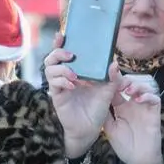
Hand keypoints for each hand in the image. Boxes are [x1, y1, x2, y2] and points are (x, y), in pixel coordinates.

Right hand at [44, 33, 121, 157]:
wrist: (90, 128)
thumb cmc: (97, 108)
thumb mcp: (108, 91)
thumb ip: (112, 77)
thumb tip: (114, 62)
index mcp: (77, 70)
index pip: (64, 53)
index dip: (60, 42)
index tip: (63, 35)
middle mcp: (66, 75)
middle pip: (51, 57)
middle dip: (58, 52)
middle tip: (72, 55)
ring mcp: (60, 85)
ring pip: (49, 69)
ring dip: (62, 68)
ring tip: (75, 75)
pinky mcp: (57, 96)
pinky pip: (53, 83)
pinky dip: (62, 81)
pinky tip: (73, 85)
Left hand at [104, 76, 162, 163]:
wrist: (139, 160)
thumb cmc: (124, 145)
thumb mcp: (109, 128)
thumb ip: (105, 113)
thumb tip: (95, 98)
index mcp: (122, 106)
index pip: (118, 87)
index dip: (113, 79)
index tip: (106, 74)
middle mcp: (134, 103)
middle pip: (133, 82)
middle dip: (126, 79)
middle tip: (118, 82)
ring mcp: (145, 107)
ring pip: (146, 86)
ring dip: (137, 85)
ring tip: (128, 91)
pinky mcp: (154, 113)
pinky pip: (155, 99)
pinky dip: (147, 96)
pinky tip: (138, 100)